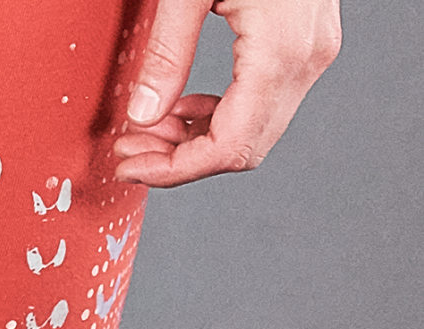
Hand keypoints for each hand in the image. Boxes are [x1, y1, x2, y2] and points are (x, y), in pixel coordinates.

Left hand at [113, 0, 340, 187]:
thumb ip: (166, 53)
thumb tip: (143, 115)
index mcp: (281, 50)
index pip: (229, 147)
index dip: (175, 170)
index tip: (133, 167)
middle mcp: (307, 59)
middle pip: (244, 149)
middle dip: (181, 161)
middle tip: (131, 154)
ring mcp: (311, 52)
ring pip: (254, 132)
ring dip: (197, 141)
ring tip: (147, 132)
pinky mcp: (304, 43)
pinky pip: (263, 103)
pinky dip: (219, 115)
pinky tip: (180, 109)